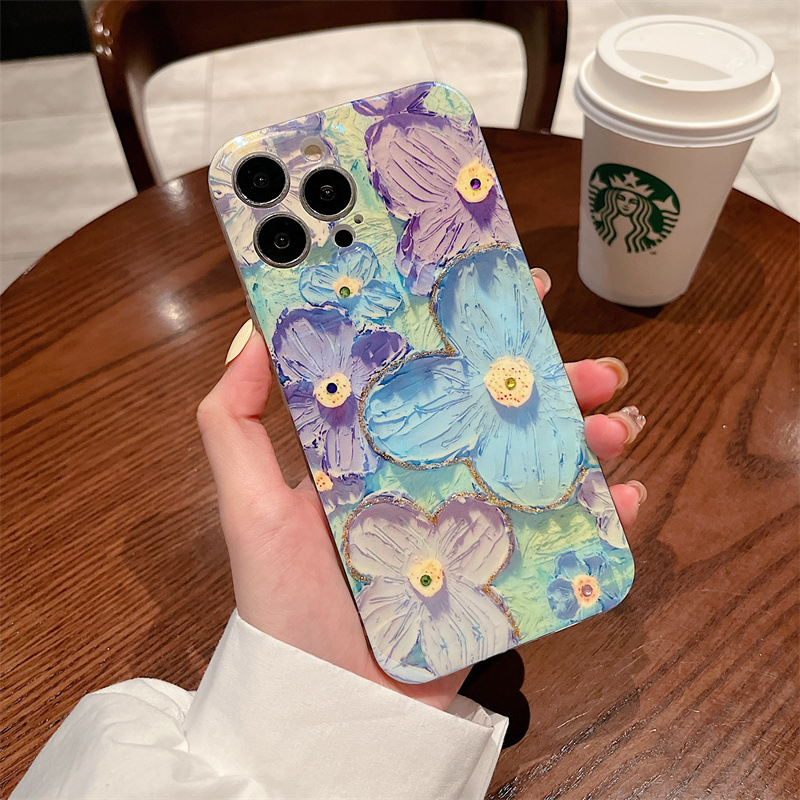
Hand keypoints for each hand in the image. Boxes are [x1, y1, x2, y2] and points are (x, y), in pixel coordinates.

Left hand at [196, 273, 645, 712]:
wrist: (334, 708)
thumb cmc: (286, 605)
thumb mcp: (248, 507)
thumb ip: (235, 422)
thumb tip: (254, 330)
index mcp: (382, 450)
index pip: (433, 375)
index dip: (473, 332)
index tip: (513, 291)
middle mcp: (433, 477)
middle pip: (502, 413)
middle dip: (551, 381)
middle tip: (587, 367)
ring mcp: (475, 524)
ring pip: (544, 463)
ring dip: (588, 435)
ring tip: (615, 421)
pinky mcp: (505, 573)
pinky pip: (566, 534)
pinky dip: (606, 512)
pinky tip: (628, 495)